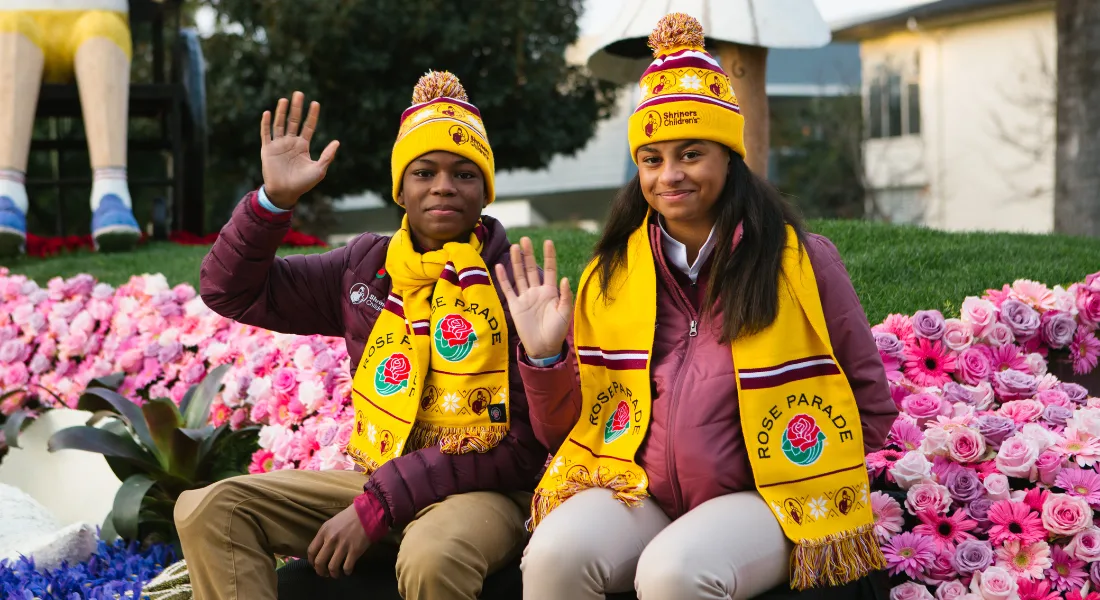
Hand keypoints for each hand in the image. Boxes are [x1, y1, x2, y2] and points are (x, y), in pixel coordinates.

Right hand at [260, 91, 339, 208]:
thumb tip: (337, 142)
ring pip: (280, 124)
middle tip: (299, 93)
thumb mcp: (319, 170)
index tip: (315, 103)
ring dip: (281, 112)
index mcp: (303, 145)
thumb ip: (327, 156)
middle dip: (297, 108)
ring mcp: (278, 144)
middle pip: (294, 121)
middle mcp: (291, 142)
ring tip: (285, 100)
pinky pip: (266, 133)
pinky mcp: (267, 149)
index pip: (308, 126)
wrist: (285, 193)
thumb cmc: (303, 183)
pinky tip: (268, 113)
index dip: (312, 115)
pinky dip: (266, 123)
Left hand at [306, 505, 369, 577]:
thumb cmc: (349, 517)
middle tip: (325, 573)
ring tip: (336, 574)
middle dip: (321, 571)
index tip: (315, 565)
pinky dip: (346, 572)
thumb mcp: (332, 522)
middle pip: (319, 562)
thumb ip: (325, 535)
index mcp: (324, 531)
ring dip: (333, 574)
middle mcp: (331, 540)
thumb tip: (321, 550)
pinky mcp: (355, 550)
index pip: (311, 551)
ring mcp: (343, 546)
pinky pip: (347, 567)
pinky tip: (348, 571)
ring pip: (332, 567)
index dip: (312, 561)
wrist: (367, 513)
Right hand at [494, 237, 572, 359]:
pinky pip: (508, 289)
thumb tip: (564, 278)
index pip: (549, 269)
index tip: (548, 242)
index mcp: (550, 291)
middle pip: (531, 268)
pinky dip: (503, 278)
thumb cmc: (557, 331)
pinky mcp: (515, 306)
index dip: (548, 256)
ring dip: (516, 262)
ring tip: (514, 247)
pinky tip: (499, 266)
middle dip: (529, 254)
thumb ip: (565, 296)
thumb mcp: (565, 313)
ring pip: (519, 276)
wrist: (543, 348)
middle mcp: (537, 291)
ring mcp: (525, 297)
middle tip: (525, 239)